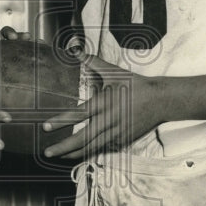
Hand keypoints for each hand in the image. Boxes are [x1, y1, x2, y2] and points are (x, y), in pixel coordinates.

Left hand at [41, 55, 167, 158]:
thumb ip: (93, 62)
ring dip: (73, 153)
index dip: (61, 122)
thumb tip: (76, 50)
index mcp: (104, 103)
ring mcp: (116, 133)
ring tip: (58, 156)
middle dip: (63, 147)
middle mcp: (109, 120)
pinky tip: (77, 154)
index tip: (46, 127)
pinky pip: (102, 147)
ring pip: (91, 147)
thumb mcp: (114, 72)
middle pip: (82, 138)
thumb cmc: (135, 85)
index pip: (78, 114)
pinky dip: (89, 151)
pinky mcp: (122, 140)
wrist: (160, 101)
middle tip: (47, 152)